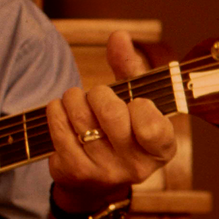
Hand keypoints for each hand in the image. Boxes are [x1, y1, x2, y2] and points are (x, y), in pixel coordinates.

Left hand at [45, 30, 176, 211]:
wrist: (96, 182)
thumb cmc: (121, 130)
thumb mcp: (134, 100)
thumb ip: (130, 67)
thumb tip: (118, 36)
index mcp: (162, 149)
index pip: (152, 125)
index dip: (139, 106)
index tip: (134, 103)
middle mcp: (137, 167)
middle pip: (111, 113)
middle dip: (98, 94)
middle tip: (97, 95)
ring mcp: (105, 173)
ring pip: (80, 117)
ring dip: (73, 98)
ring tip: (75, 100)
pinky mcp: (76, 174)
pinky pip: (60, 130)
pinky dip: (56, 112)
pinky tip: (60, 111)